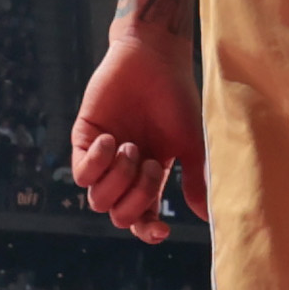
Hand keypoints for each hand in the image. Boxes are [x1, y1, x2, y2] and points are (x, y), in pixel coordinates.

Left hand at [73, 30, 206, 242]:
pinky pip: (81, 173)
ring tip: (131, 147)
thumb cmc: (176, 97)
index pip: (143, 218)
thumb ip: (196, 179)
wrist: (155, 58)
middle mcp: (124, 172)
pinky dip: (97, 162)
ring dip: (118, 178)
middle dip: (136, 197)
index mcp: (150, 177)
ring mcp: (102, 157)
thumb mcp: (191, 143)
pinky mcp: (84, 139)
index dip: (148, 230)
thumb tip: (207, 217)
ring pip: (97, 200)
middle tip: (152, 164)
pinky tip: (112, 139)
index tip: (162, 229)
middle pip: (118, 214)